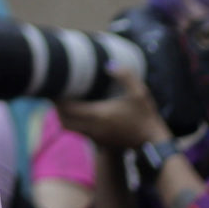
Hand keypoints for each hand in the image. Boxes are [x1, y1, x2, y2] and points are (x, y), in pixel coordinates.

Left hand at [56, 70, 171, 150]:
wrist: (153, 142)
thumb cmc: (146, 116)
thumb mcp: (139, 93)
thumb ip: (125, 76)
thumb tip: (109, 65)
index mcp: (99, 115)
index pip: (69, 109)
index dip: (58, 99)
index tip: (54, 87)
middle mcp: (93, 128)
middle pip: (64, 120)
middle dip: (57, 108)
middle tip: (58, 94)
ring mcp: (96, 137)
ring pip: (70, 128)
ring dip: (64, 116)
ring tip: (66, 102)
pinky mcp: (100, 142)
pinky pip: (79, 132)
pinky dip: (74, 122)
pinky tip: (81, 111)